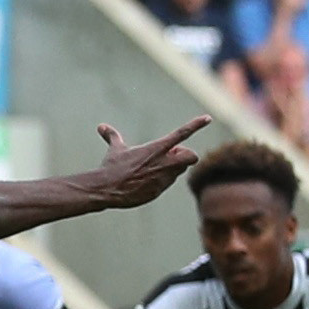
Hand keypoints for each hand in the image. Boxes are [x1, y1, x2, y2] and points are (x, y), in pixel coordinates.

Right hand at [89, 116, 211, 208]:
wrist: (106, 189)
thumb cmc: (111, 167)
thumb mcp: (115, 150)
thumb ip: (112, 137)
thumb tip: (101, 127)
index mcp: (156, 148)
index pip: (182, 133)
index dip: (196, 124)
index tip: (207, 118)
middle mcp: (164, 162)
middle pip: (191, 156)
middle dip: (186, 156)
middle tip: (171, 156)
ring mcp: (163, 178)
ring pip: (179, 171)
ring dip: (171, 168)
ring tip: (151, 170)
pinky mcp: (159, 191)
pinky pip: (167, 183)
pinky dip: (160, 181)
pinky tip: (144, 182)